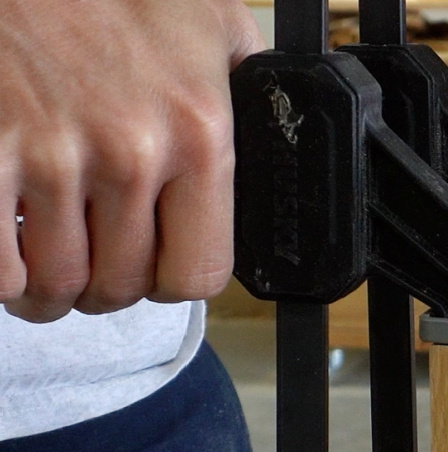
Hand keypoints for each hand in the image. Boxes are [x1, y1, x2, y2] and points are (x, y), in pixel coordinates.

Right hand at [0, 0, 263, 321]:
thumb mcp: (211, 24)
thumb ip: (246, 87)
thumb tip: (278, 135)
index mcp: (200, 133)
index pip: (199, 273)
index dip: (172, 279)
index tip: (157, 266)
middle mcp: (133, 153)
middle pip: (122, 286)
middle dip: (108, 285)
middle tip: (95, 262)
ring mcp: (52, 155)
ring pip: (56, 284)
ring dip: (50, 288)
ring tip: (48, 264)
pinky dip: (3, 275)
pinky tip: (10, 250)